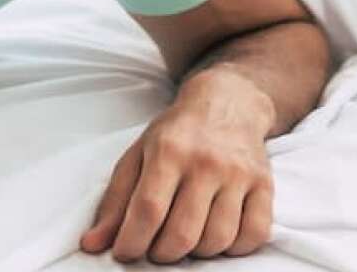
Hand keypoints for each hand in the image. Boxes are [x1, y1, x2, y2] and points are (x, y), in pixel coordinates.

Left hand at [81, 71, 275, 262]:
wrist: (229, 102)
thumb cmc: (177, 133)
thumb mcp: (138, 156)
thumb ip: (115, 202)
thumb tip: (92, 245)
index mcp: (169, 150)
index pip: (148, 211)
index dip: (132, 243)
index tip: (126, 252)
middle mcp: (207, 161)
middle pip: (182, 234)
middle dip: (162, 254)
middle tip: (156, 247)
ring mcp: (240, 173)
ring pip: (218, 240)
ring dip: (196, 252)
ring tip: (186, 237)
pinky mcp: (264, 184)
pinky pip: (255, 235)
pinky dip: (234, 248)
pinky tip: (218, 235)